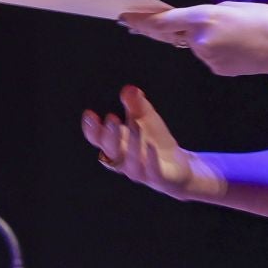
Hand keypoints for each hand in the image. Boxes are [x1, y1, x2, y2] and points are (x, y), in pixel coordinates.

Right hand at [82, 86, 201, 197]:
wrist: (178, 167)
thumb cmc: (155, 141)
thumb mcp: (145, 119)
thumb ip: (136, 105)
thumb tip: (129, 89)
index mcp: (116, 146)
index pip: (98, 140)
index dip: (92, 130)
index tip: (89, 115)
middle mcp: (124, 161)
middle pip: (112, 151)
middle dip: (110, 136)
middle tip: (111, 119)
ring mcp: (140, 172)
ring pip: (131, 162)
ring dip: (132, 144)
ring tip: (135, 125)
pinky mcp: (160, 178)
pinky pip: (153, 171)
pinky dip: (150, 160)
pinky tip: (151, 146)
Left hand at [122, 1, 267, 81]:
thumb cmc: (266, 20)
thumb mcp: (233, 7)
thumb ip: (206, 15)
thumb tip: (191, 24)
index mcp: (203, 17)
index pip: (162, 21)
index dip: (140, 20)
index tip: (123, 18)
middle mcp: (200, 40)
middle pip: (171, 33)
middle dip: (155, 29)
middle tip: (134, 23)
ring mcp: (207, 58)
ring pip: (192, 45)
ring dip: (198, 38)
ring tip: (229, 33)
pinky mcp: (216, 70)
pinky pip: (206, 56)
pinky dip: (213, 50)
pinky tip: (234, 46)